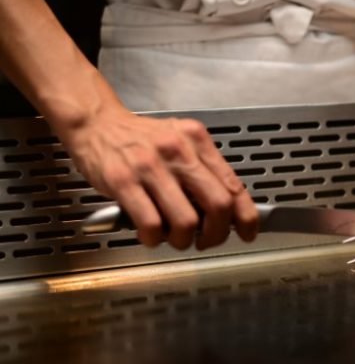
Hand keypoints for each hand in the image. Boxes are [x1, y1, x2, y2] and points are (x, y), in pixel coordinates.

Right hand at [65, 105, 258, 249]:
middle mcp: (178, 151)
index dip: (246, 217)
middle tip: (206, 240)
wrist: (97, 123)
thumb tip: (229, 208)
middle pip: (218, 204)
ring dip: (183, 240)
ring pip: (186, 221)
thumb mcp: (181, 142)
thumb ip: (204, 170)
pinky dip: (154, 239)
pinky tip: (151, 235)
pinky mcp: (123, 181)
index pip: (234, 185)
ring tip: (175, 237)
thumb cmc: (141, 139)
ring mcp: (151, 166)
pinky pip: (151, 224)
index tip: (248, 232)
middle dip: (217, 233)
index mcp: (198, 141)